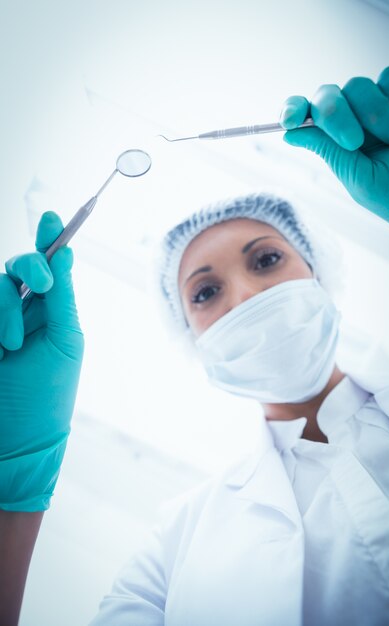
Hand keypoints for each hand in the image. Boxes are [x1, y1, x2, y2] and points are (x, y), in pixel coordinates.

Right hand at [0, 212, 83, 510]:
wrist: (17, 439)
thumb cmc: (49, 394)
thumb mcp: (64, 342)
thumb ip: (61, 298)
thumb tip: (67, 253)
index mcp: (51, 312)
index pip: (49, 266)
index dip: (50, 238)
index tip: (55, 216)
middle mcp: (22, 312)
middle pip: (17, 267)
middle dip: (28, 267)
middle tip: (40, 285)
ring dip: (4, 310)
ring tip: (10, 346)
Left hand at [280, 66, 388, 238]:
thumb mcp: (360, 178)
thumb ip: (329, 150)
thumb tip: (290, 132)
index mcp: (338, 142)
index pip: (307, 115)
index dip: (293, 110)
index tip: (290, 119)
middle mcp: (356, 119)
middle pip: (329, 95)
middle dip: (336, 115)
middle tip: (355, 142)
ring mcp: (382, 104)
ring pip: (361, 85)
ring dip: (377, 113)